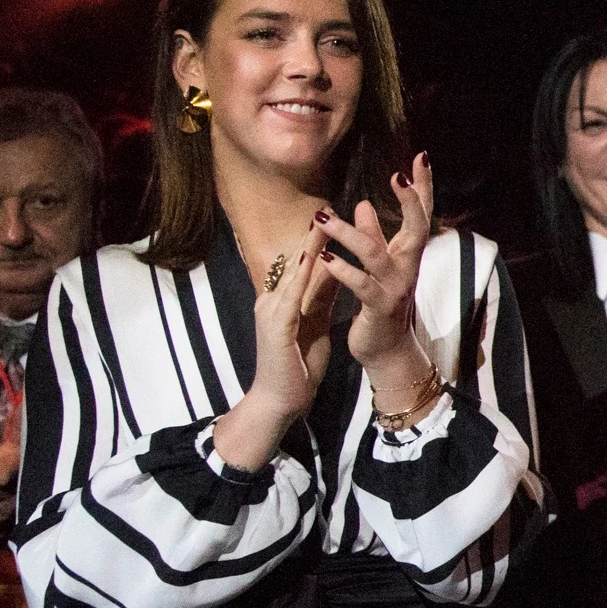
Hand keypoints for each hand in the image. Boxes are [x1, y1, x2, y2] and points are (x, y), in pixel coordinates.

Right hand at [213, 218, 339, 469]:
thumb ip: (321, 297)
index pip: (301, 265)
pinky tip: (311, 260)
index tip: (334, 217)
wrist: (278, 400)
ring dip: (307, 248)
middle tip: (328, 206)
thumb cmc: (296, 364)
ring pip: (291, 274)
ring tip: (322, 223)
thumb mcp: (314, 323)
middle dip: (313, 236)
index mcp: (283, 300)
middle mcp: (273, 301)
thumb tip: (335, 270)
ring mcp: (271, 312)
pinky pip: (291, 297)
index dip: (318, 241)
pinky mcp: (275, 328)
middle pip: (294, 263)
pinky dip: (302, 278)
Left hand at [321, 154, 437, 403]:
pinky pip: (360, 285)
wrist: (386, 350)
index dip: (423, 186)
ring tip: (322, 218)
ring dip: (348, 234)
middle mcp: (408, 267)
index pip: (421, 213)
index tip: (421, 157)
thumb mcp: (379, 267)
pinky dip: (342, 271)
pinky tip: (324, 259)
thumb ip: (373, 235)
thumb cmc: (380, 303)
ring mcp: (395, 287)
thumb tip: (362, 204)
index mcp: (408, 254)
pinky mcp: (378, 307)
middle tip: (398, 176)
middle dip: (410, 201)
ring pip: (375, 254)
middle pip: (416, 228)